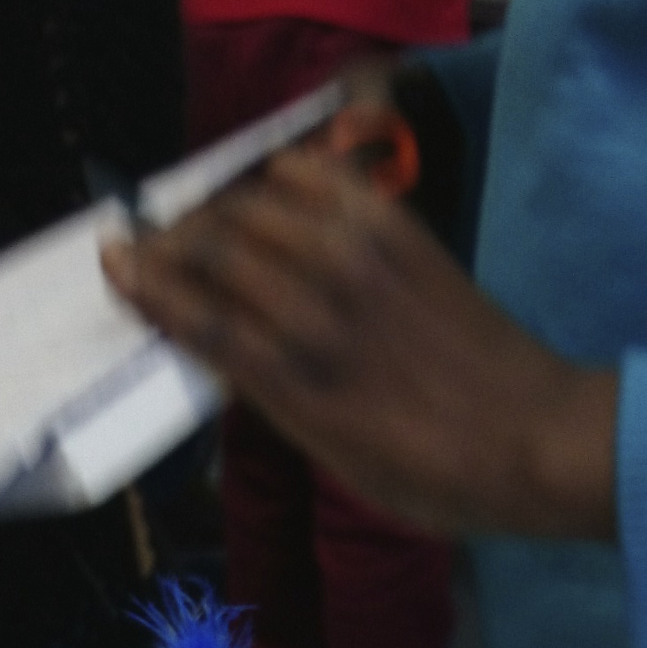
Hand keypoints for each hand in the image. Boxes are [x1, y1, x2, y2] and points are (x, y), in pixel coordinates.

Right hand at [104, 146, 617, 541]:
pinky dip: (285, 173)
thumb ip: (276, 398)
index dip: (147, 283)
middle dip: (171, 241)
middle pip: (217, 249)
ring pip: (260, 206)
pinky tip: (271, 184)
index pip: (198, 316)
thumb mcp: (336, 461)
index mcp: (297, 384)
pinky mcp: (402, 232)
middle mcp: (320, 312)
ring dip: (219, 207)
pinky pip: (324, 179)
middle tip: (148, 242)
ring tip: (204, 218)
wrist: (533, 436)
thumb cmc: (434, 474)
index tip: (113, 261)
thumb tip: (226, 348)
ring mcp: (363, 261)